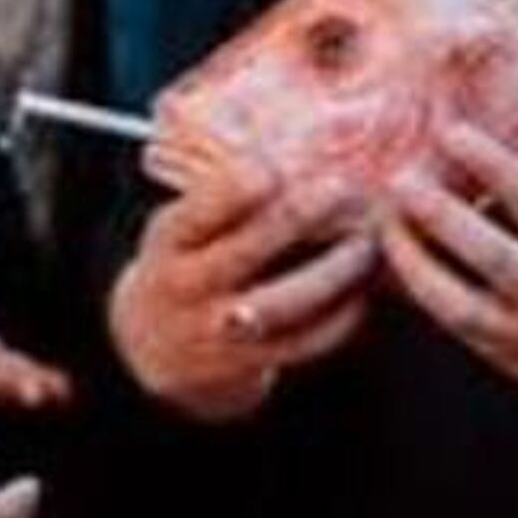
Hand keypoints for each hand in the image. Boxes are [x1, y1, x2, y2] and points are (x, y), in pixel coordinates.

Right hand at [107, 166, 377, 421]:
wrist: (152, 344)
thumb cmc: (183, 262)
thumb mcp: (182, 226)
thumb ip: (223, 198)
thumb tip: (296, 154)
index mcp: (169, 239)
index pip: (201, 209)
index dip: (240, 186)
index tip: (277, 166)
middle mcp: (186, 285)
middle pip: (249, 249)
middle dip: (300, 215)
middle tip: (343, 188)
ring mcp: (216, 329)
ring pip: (286, 302)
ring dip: (334, 271)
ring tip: (366, 243)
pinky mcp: (246, 363)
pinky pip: (303, 342)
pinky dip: (340, 317)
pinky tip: (360, 291)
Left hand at [382, 120, 517, 410]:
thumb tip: (468, 161)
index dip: (493, 167)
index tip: (452, 133)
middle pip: (492, 256)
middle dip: (441, 216)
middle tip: (400, 179)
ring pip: (457, 302)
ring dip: (412, 258)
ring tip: (383, 220)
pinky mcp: (499, 356)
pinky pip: (449, 321)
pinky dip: (418, 286)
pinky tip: (396, 256)